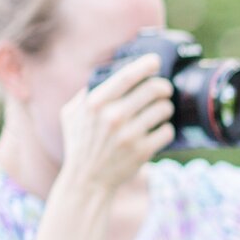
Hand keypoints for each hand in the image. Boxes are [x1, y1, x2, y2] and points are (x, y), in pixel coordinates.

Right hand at [56, 53, 173, 196]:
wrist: (87, 179)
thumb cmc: (80, 142)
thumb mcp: (72, 114)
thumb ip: (87, 92)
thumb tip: (109, 71)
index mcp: (94, 104)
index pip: (126, 76)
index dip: (144, 65)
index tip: (156, 60)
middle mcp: (112, 117)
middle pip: (153, 89)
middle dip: (163, 87)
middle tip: (164, 90)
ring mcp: (129, 135)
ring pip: (165, 109)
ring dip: (166, 108)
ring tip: (160, 111)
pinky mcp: (143, 151)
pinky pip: (168, 131)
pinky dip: (166, 129)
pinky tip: (157, 131)